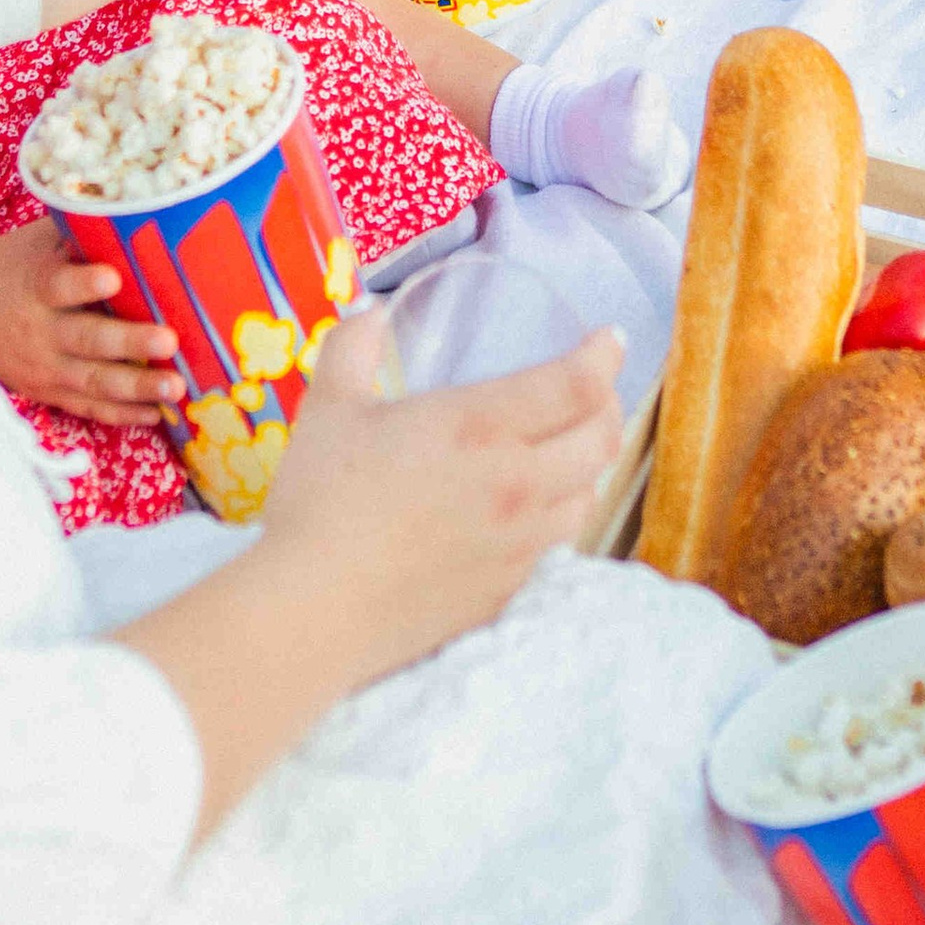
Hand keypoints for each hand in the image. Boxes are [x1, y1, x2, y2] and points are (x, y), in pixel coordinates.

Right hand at [0, 220, 179, 420]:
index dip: (83, 284)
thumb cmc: (12, 264)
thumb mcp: (37, 241)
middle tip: (169, 340)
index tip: (112, 276)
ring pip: (93, 382)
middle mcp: (39, 331)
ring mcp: (44, 368)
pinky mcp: (47, 393)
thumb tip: (135, 205)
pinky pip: (87, 408)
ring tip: (176, 388)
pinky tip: (157, 415)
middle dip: (130, 342)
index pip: (58, 285)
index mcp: (35, 286)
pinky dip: (121, 414)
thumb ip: (79, 230)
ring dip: (137, 388)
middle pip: (86, 340)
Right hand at [259, 306, 626, 676]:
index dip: (604, 357)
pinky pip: (554, 545)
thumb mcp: (328, 408)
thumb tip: (367, 313)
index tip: (609, 339)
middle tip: (593, 390)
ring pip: (587, 496)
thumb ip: (351, 349)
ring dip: (587, 464)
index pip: (576, 386)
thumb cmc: (320, 502)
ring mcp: (517, 544)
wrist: (316, 611)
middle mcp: (516, 485)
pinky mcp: (505, 590)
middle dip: (609, 406)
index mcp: (479, 428)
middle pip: (601, 440)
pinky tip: (527, 511)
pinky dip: (555, 515)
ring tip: (566, 448)